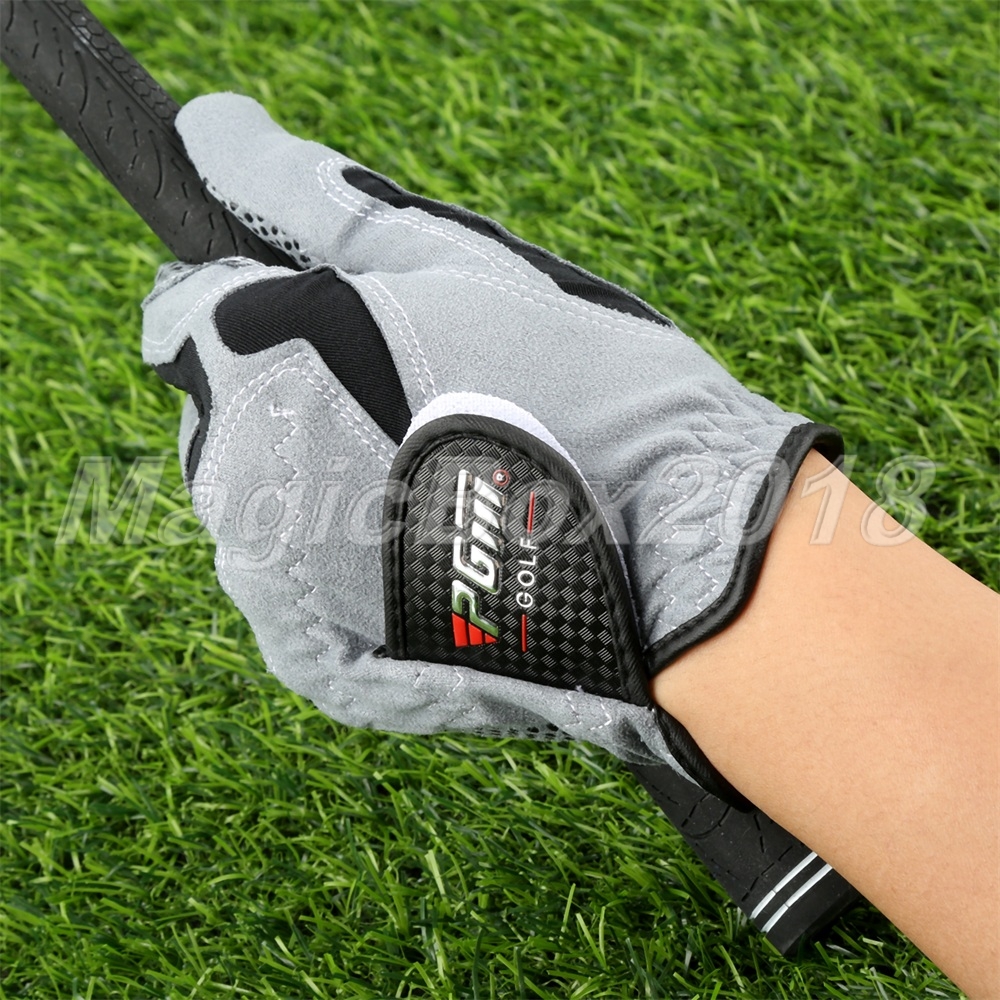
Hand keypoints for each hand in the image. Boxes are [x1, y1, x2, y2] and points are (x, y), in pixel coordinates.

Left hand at [143, 94, 840, 801]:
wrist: (679, 555)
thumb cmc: (588, 394)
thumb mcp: (461, 268)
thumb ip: (323, 202)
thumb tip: (212, 132)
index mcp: (262, 357)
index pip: (192, 311)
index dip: (279, 313)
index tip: (355, 331)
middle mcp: (239, 478)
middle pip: (232, 417)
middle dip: (303, 402)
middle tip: (427, 413)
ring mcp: (272, 584)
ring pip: (266, 505)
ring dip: (328, 487)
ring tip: (447, 489)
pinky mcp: (316, 662)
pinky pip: (300, 591)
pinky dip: (350, 567)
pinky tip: (436, 556)